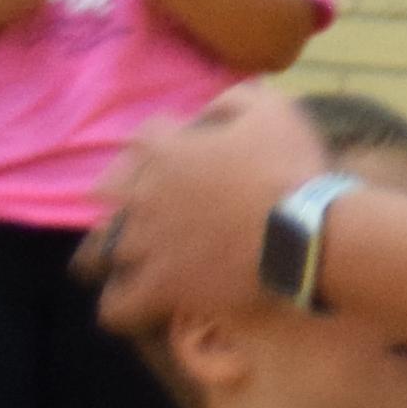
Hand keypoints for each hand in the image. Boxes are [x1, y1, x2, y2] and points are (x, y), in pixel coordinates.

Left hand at [86, 84, 327, 332]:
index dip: (162, 145)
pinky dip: (122, 307)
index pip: (143, 139)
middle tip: (150, 211)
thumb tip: (209, 109)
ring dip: (110, 256)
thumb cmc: (291, 168)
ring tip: (127, 265)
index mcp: (162, 150)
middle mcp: (139, 195)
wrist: (308, 229)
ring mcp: (144, 244)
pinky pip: (117, 307)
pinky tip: (136, 307)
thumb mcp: (271, 109)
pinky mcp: (158, 287)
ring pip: (98, 255)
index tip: (183, 156)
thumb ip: (231, 99)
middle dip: (122, 200)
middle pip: (104, 195)